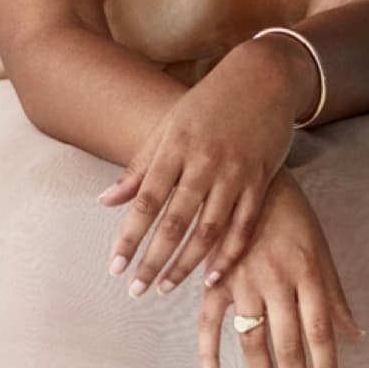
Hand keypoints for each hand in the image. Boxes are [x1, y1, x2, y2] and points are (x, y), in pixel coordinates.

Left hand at [97, 39, 304, 294]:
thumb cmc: (209, 103)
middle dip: (153, 260)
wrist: (263, 76)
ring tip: (167, 288)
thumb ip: (140, 167)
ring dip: (187, 264)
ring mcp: (235, 173)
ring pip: (209, 229)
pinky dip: (229, 254)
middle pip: (175, 222)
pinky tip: (213, 277)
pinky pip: (244, 225)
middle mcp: (204, 163)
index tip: (114, 267)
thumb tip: (105, 201)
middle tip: (136, 290)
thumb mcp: (169, 128)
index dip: (129, 237)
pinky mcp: (261, 179)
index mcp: (175, 149)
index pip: (146, 202)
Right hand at [198, 172, 363, 367]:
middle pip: (289, 345)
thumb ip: (335, 293)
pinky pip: (209, 323)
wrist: (247, 174)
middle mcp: (277, 282)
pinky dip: (208, 355)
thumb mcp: (320, 247)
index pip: (321, 333)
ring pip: (253, 342)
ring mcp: (243, 282)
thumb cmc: (292, 212)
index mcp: (308, 274)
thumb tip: (355, 334)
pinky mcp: (215, 279)